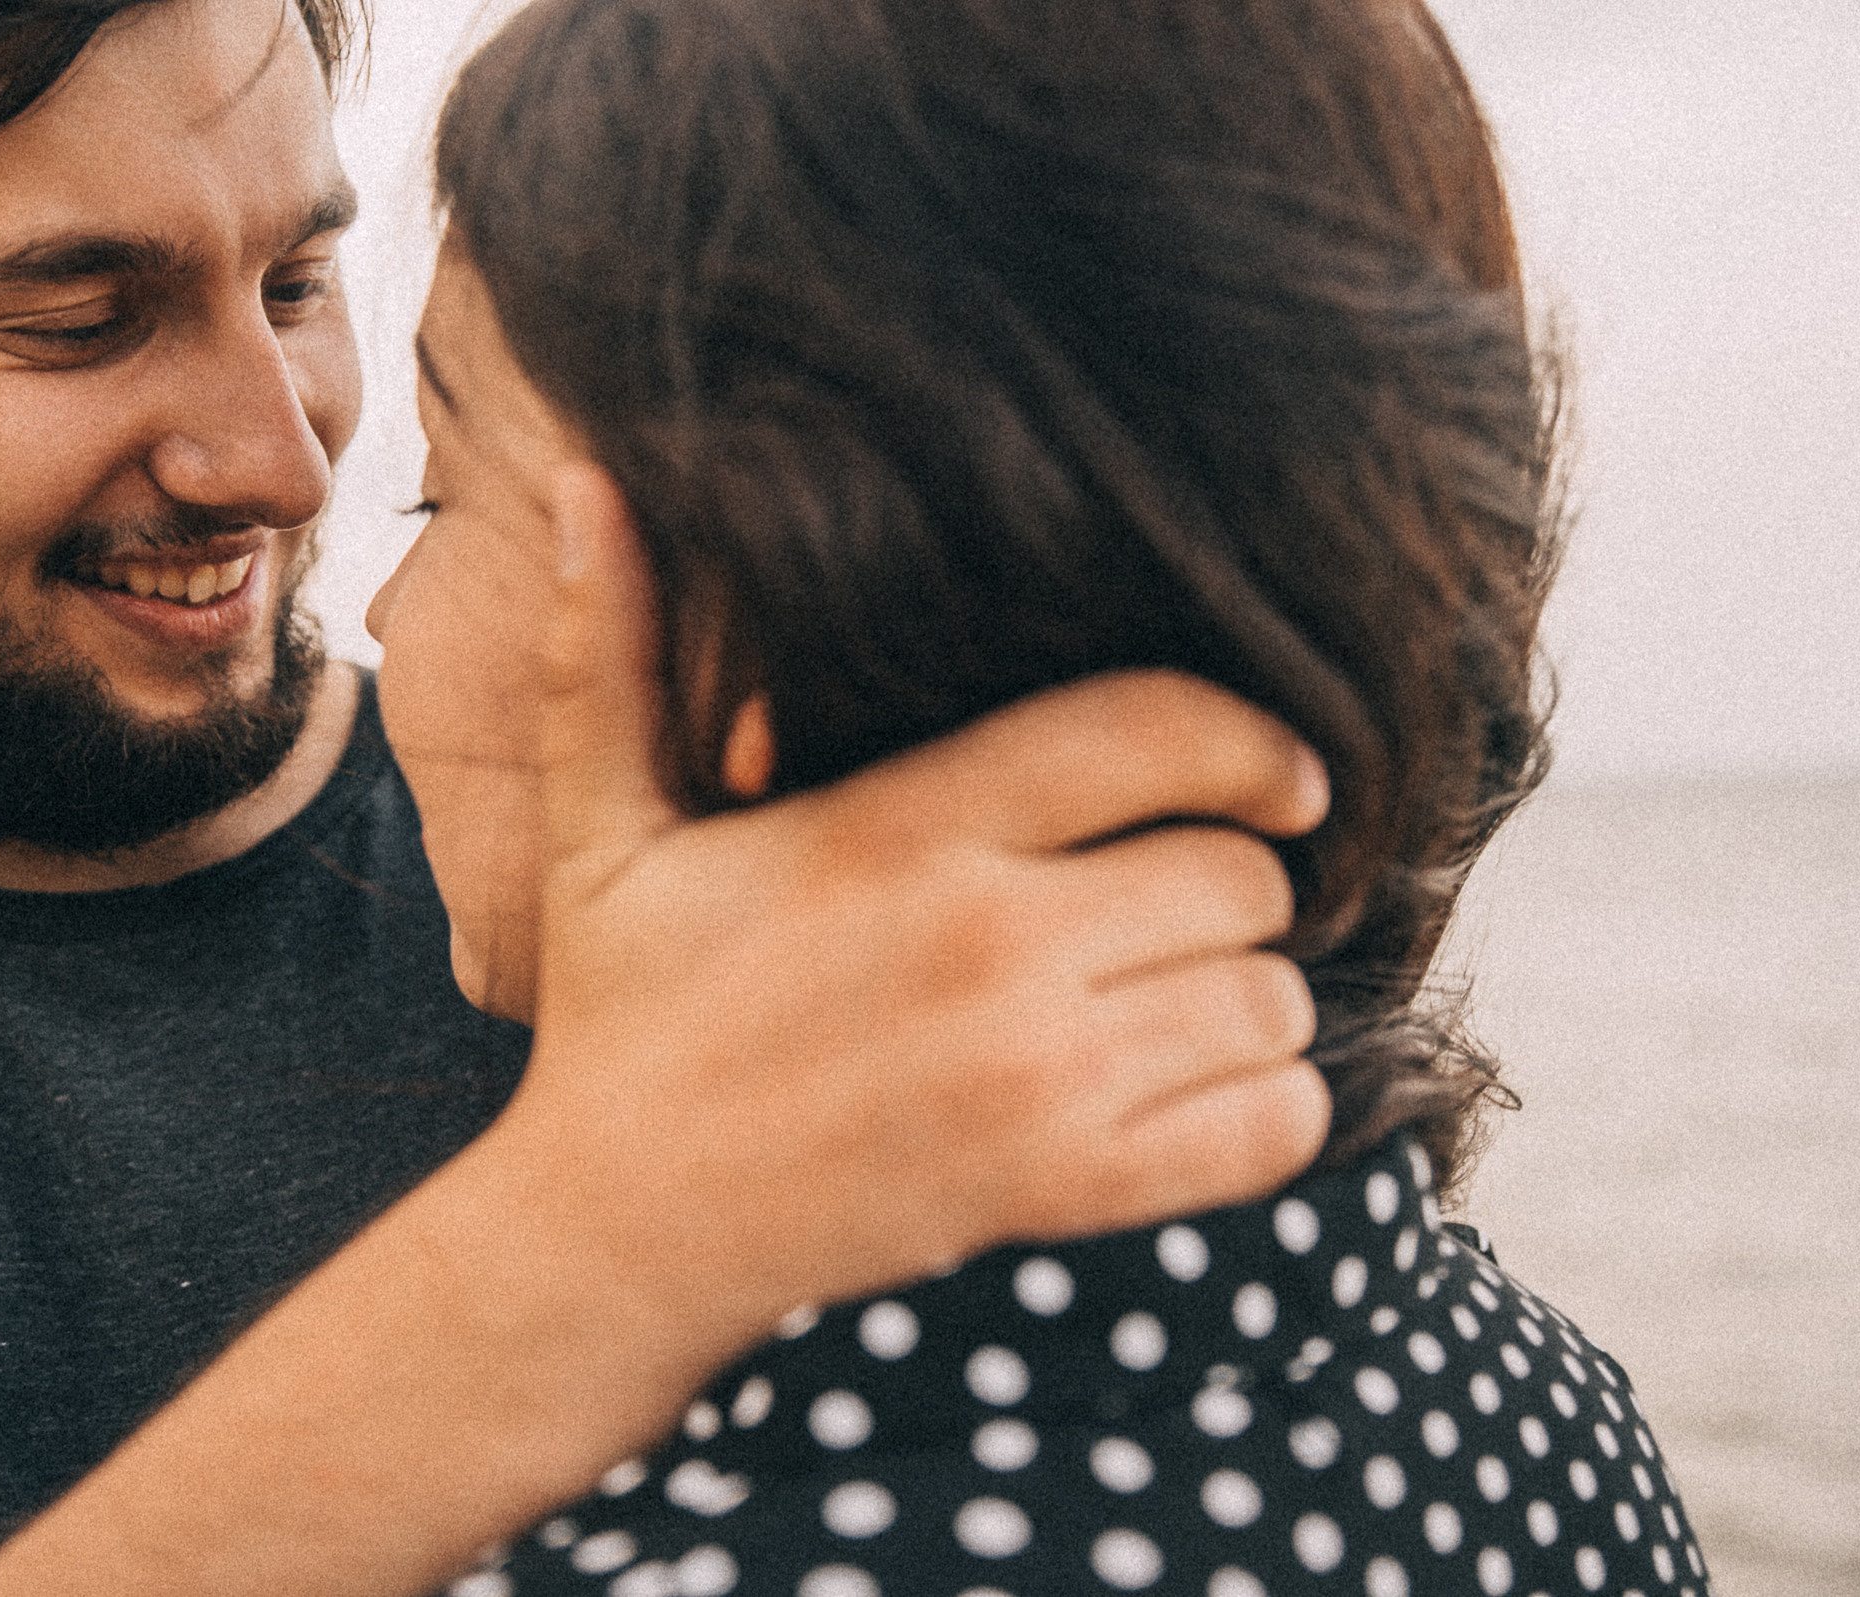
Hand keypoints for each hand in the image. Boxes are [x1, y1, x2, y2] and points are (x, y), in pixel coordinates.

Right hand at [503, 465, 1331, 1342]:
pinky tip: (1199, 1092)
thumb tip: (581, 478)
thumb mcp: (601, 826)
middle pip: (1239, 871)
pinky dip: (1269, 1110)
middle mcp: (988, 938)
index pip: (1157, 730)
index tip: (1279, 774)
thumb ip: (606, 649)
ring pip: (1268, 998)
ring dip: (1248, 998)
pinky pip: (1266, 1130)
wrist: (614, 1230)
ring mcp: (1034, 1072)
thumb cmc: (622, 1015)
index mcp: (903, 825)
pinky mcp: (1058, 1187)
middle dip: (1232, 882)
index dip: (1254, 741)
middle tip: (1178, 904)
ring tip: (1178, 998)